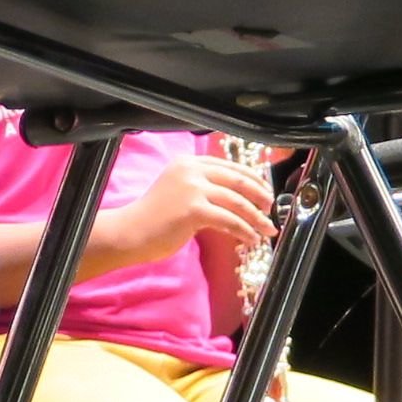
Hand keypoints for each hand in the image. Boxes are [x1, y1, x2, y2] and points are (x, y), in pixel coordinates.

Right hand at [94, 152, 276, 270]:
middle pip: (237, 179)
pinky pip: (229, 220)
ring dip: (256, 217)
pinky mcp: (193, 209)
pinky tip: (251, 239)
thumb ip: (200, 186)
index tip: (264, 190)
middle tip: (271, 208)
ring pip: (237, 201)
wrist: (131, 232)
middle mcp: (191, 170)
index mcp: (188, 162)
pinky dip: (244, 230)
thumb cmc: (153, 217)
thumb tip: (232, 196)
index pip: (228, 166)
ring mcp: (192, 188)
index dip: (251, 178)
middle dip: (260, 194)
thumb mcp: (177, 190)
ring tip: (267, 229)